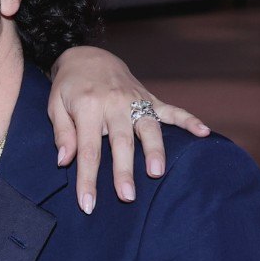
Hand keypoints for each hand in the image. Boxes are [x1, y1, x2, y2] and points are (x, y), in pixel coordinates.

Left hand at [48, 46, 209, 213]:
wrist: (88, 55)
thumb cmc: (69, 87)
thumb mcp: (55, 106)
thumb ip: (62, 133)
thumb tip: (64, 161)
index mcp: (88, 108)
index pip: (88, 150)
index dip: (88, 179)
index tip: (88, 205)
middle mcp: (114, 104)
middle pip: (120, 142)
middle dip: (124, 170)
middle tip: (127, 196)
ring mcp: (135, 99)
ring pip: (148, 127)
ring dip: (154, 150)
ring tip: (158, 173)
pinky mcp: (149, 97)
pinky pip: (171, 109)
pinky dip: (188, 120)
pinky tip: (204, 132)